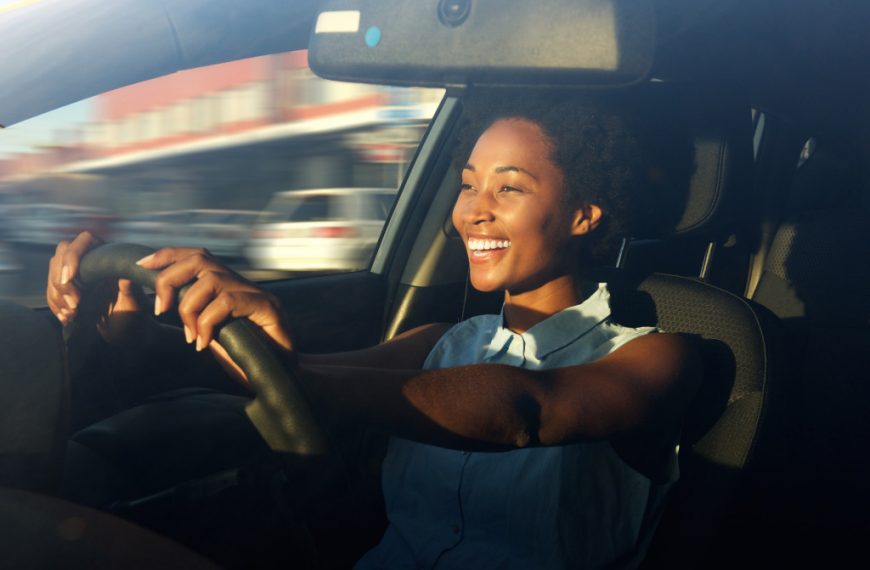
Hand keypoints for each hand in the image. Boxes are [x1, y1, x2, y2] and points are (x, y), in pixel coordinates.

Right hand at [46, 232, 145, 342]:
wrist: (126, 329)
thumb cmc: (134, 314)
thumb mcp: (134, 303)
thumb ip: (130, 290)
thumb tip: (126, 276)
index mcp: (108, 255)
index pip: (84, 240)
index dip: (72, 256)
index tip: (70, 278)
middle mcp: (91, 259)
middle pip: (61, 256)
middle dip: (62, 282)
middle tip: (74, 305)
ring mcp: (77, 273)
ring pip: (53, 274)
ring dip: (57, 296)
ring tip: (72, 315)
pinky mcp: (68, 288)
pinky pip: (52, 291)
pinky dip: (55, 305)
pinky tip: (65, 318)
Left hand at [137, 247, 294, 382]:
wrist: (283, 379)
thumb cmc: (247, 360)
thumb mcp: (211, 335)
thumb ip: (195, 317)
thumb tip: (163, 304)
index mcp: (230, 286)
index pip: (198, 256)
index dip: (168, 256)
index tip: (143, 265)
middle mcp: (244, 284)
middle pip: (200, 258)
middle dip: (170, 279)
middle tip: (160, 309)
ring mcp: (258, 294)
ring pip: (211, 279)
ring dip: (189, 307)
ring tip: (189, 336)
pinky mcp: (268, 308)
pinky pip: (227, 302)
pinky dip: (207, 322)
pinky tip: (204, 343)